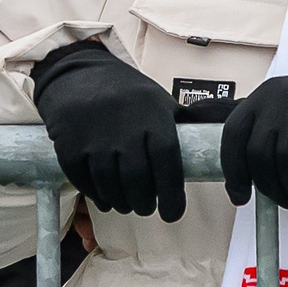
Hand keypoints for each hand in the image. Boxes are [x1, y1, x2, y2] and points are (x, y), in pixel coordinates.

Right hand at [30, 40, 186, 222]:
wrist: (79, 73)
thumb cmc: (128, 94)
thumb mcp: (159, 101)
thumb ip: (183, 124)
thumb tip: (220, 140)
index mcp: (152, 115)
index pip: (166, 159)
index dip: (171, 191)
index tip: (173, 213)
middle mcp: (123, 126)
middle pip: (136, 176)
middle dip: (144, 202)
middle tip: (147, 209)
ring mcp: (93, 135)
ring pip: (108, 181)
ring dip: (121, 201)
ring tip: (128, 205)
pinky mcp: (67, 142)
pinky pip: (82, 178)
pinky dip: (95, 195)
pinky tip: (106, 199)